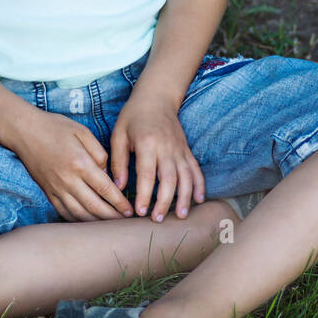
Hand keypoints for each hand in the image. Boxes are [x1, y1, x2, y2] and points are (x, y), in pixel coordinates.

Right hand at [16, 113, 133, 221]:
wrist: (25, 131)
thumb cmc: (55, 128)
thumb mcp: (82, 132)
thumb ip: (99, 153)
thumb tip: (106, 174)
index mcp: (80, 163)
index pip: (105, 189)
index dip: (119, 202)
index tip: (130, 210)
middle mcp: (68, 180)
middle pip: (94, 206)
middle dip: (112, 217)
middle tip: (124, 223)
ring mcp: (56, 188)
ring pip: (79, 213)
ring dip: (96, 222)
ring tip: (108, 226)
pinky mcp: (48, 192)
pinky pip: (64, 212)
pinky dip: (77, 220)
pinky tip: (87, 222)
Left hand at [110, 93, 204, 221]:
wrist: (156, 97)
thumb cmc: (133, 116)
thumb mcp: (118, 135)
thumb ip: (118, 161)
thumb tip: (117, 186)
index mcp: (147, 143)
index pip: (147, 174)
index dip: (144, 195)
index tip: (140, 212)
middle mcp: (167, 147)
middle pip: (169, 179)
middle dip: (165, 201)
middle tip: (157, 219)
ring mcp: (179, 149)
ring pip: (186, 176)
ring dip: (185, 197)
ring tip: (181, 216)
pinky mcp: (186, 150)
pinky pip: (195, 169)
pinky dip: (199, 185)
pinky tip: (198, 200)